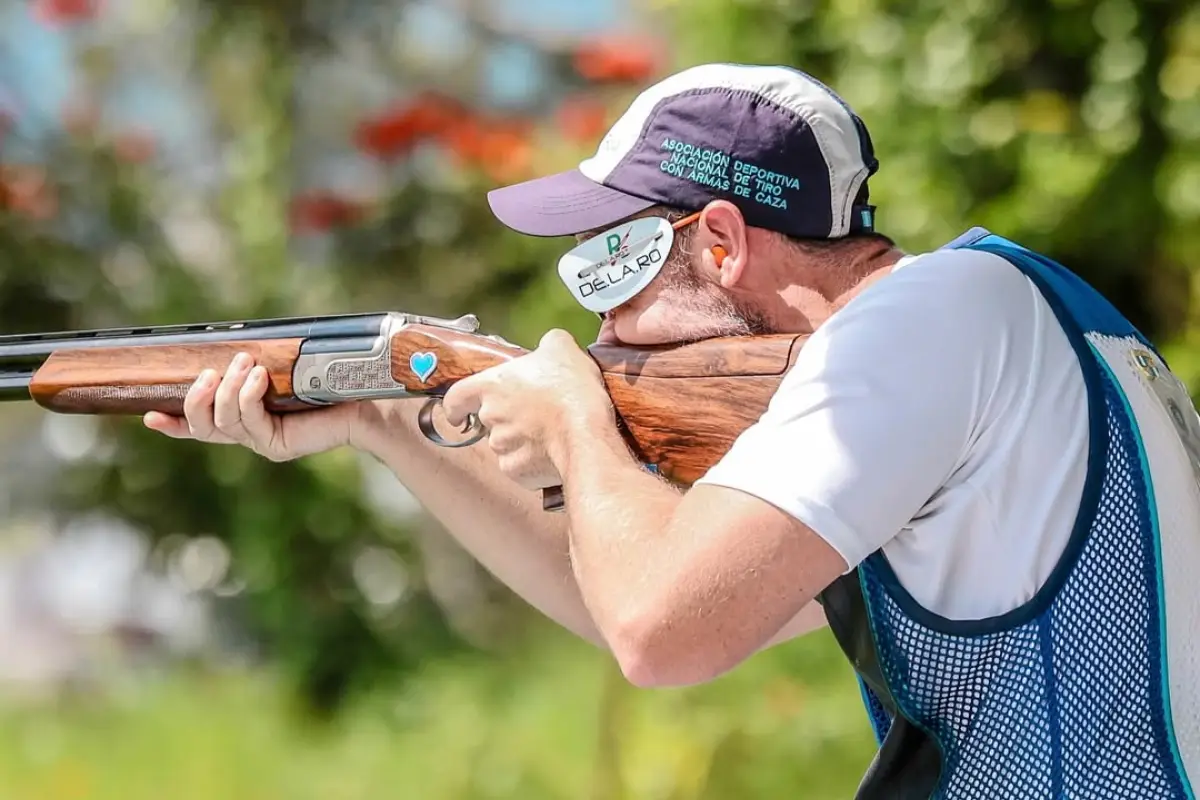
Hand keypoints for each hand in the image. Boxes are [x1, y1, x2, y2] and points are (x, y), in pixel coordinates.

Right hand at [143, 352, 361, 460]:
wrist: (366, 401)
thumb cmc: (327, 379)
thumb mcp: (282, 367)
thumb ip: (254, 365)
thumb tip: (232, 346)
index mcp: (246, 417)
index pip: (201, 425)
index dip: (173, 423)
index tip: (148, 415)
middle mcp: (249, 434)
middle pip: (202, 426)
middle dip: (195, 399)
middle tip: (208, 373)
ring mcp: (262, 442)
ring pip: (222, 423)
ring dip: (227, 390)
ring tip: (244, 364)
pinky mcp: (278, 445)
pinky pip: (249, 422)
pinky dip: (248, 397)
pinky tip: (259, 379)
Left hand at [442, 329, 615, 489]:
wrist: (585, 435)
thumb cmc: (570, 390)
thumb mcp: (562, 349)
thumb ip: (547, 344)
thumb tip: (549, 345)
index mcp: (492, 385)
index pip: (456, 397)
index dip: (457, 406)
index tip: (458, 413)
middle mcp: (490, 417)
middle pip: (487, 420)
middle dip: (506, 418)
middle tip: (532, 413)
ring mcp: (501, 446)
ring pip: (504, 443)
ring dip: (520, 439)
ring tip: (548, 432)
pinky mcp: (516, 470)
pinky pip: (519, 465)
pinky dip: (531, 460)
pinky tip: (552, 451)